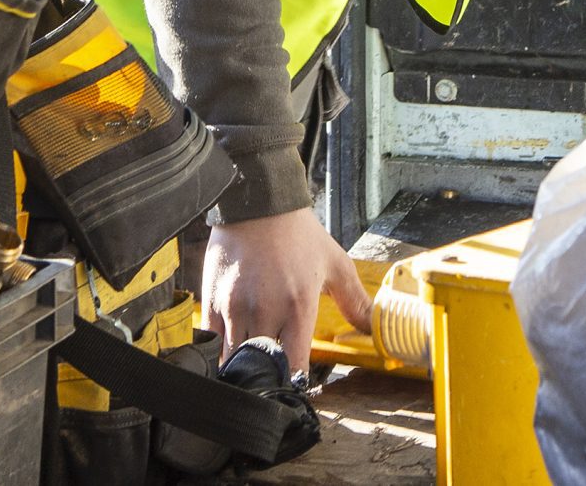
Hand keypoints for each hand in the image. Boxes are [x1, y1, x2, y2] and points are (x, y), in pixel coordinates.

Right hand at [202, 207, 372, 374]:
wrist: (259, 200)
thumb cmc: (297, 233)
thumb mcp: (335, 264)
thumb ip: (355, 302)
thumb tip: (375, 328)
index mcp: (298, 307)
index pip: (294, 368)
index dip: (296, 383)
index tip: (296, 385)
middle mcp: (265, 312)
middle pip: (261, 370)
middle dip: (267, 380)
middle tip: (272, 381)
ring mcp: (235, 308)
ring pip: (232, 361)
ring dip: (241, 370)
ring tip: (249, 371)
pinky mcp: (212, 301)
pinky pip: (210, 342)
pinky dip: (218, 353)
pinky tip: (227, 353)